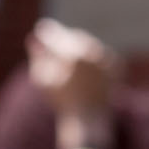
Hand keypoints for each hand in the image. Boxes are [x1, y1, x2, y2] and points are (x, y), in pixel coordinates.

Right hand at [25, 19, 118, 148]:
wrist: (88, 119)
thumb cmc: (62, 101)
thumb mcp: (44, 80)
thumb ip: (39, 57)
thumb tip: (33, 38)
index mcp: (73, 54)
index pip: (56, 36)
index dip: (47, 33)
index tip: (41, 29)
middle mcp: (93, 53)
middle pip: (74, 37)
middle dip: (65, 39)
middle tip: (56, 44)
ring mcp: (106, 58)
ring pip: (89, 43)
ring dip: (79, 47)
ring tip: (70, 58)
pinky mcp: (116, 64)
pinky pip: (101, 52)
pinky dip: (92, 56)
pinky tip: (84, 66)